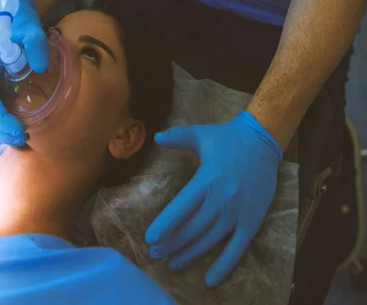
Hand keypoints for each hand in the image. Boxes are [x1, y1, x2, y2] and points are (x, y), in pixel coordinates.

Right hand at [0, 0, 48, 145]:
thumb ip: (35, 43)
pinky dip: (3, 120)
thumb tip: (42, 67)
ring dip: (0, 128)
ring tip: (21, 137)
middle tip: (22, 140)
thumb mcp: (30, 25)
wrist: (16, 6)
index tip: (20, 130)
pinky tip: (20, 124)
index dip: (1, 120)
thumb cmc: (20, 16)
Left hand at [145, 112, 281, 287]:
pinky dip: (225, 265)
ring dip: (191, 254)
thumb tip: (157, 136)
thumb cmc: (229, 139)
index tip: (151, 238)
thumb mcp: (202, 134)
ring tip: (173, 263)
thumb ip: (178, 137)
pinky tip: (210, 280)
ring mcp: (239, 212)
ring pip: (211, 239)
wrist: (263, 142)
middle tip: (155, 254)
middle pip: (193, 227)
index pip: (182, 207)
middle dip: (173, 243)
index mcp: (208, 179)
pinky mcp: (253, 220)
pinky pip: (238, 247)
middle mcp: (223, 198)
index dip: (166, 224)